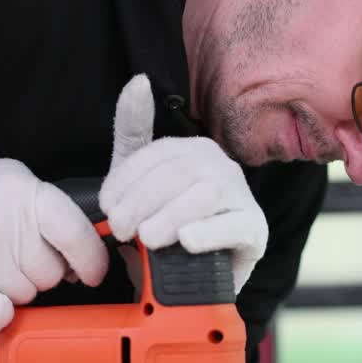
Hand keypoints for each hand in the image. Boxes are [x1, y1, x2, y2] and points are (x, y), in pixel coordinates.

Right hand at [0, 159, 108, 331]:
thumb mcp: (13, 181)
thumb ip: (50, 210)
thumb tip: (87, 249)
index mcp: (25, 193)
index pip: (76, 232)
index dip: (91, 259)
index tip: (93, 272)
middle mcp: (8, 223)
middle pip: (54, 272)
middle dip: (41, 271)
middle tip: (15, 255)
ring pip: (30, 295)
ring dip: (16, 289)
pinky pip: (1, 316)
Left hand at [98, 74, 267, 293]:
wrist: (183, 282)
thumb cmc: (161, 227)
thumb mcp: (139, 180)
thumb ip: (134, 130)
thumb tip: (139, 80)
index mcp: (193, 150)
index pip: (159, 154)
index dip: (128, 179)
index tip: (106, 206)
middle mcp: (221, 167)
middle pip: (181, 172)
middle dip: (144, 200)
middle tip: (121, 228)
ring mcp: (241, 198)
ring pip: (207, 195)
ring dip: (171, 216)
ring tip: (147, 238)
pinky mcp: (255, 231)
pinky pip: (236, 226)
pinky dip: (209, 232)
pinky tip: (186, 241)